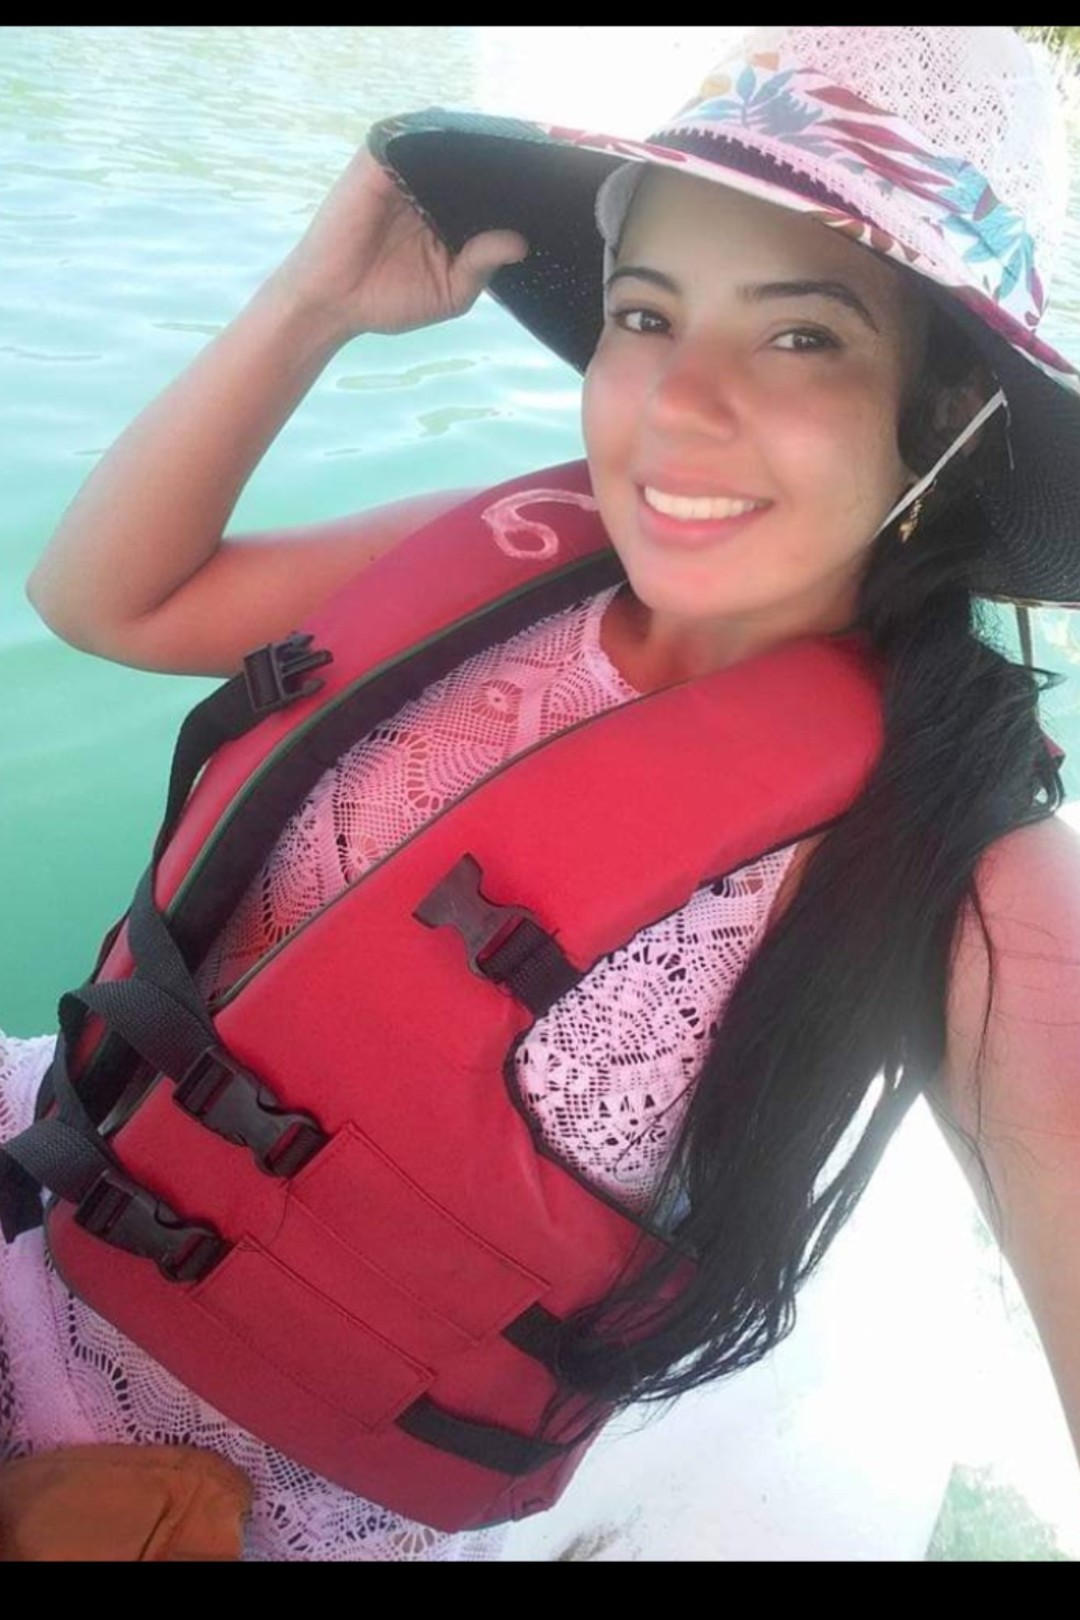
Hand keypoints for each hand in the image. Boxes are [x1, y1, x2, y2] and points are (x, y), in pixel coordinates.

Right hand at [265, 148, 528, 343]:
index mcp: (447, 213)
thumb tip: (521, 241)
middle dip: (504, 164)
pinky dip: (438, 143)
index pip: (488, 190)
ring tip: (513, 156)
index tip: (552, 193)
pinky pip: (413, 140)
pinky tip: (467, 155)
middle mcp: (426, 187)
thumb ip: (483, 264)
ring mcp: (401, 172)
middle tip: (543, 168)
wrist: (332, 304)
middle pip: (472, 162)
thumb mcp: (452, 291)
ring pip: (447, 146)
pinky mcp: (377, 163)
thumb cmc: (388, 300)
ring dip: (475, 149)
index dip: (516, 189)